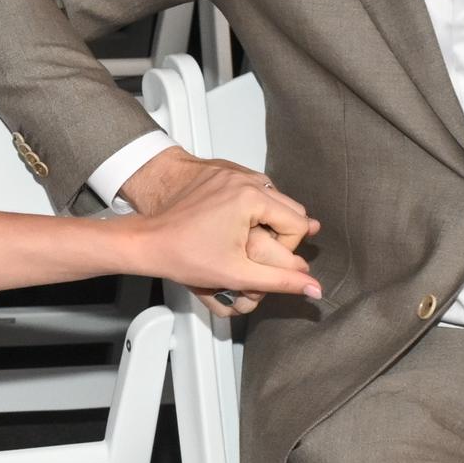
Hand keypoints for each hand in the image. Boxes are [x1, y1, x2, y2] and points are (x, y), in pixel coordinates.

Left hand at [120, 147, 317, 316]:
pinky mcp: (221, 174)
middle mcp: (244, 178)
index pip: (297, 224)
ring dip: (268, 222)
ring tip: (243, 242)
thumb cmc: (184, 254)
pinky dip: (252, 209)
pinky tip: (232, 228)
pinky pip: (254, 190)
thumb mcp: (238, 274)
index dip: (286, 250)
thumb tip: (315, 288)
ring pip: (273, 198)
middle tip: (254, 254)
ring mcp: (231, 173)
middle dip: (280, 235)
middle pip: (291, 208)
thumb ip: (281, 282)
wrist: (148, 241)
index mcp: (251, 197)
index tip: (259, 261)